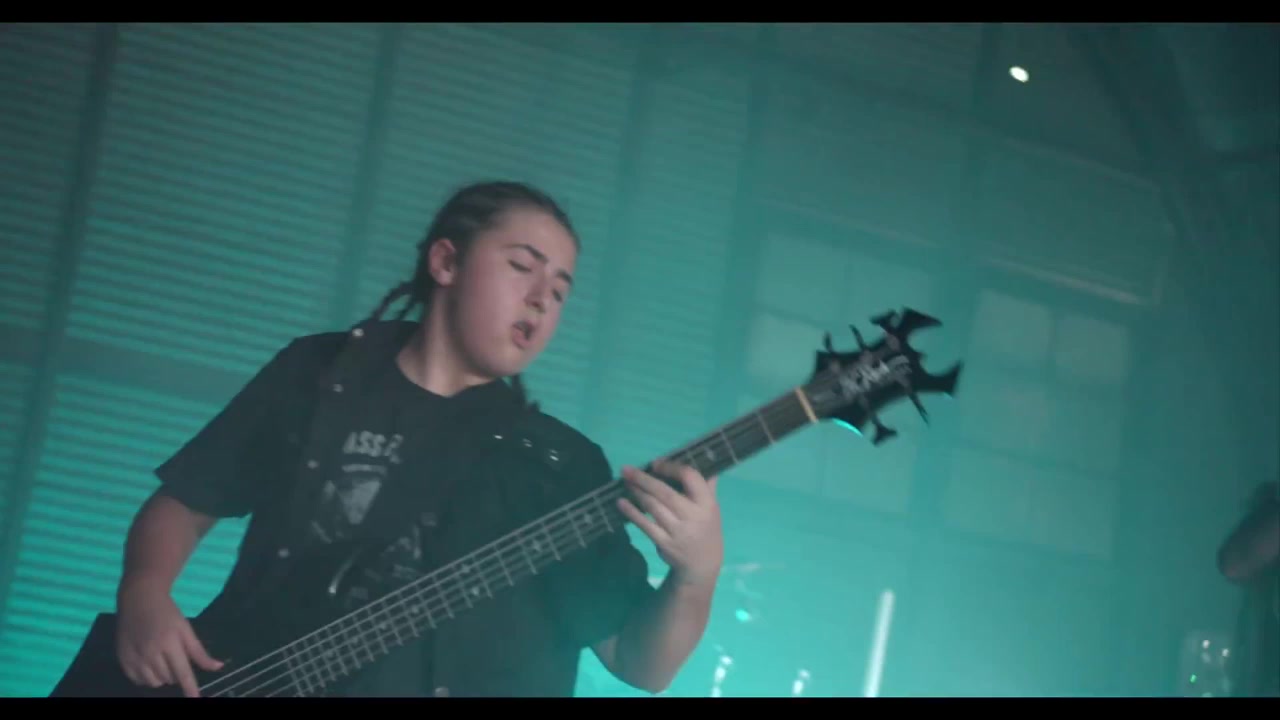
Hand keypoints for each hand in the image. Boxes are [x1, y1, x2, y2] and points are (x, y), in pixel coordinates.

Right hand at [116, 579, 222, 696]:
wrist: (138, 598)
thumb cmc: (167, 612)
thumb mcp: (186, 629)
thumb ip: (199, 652)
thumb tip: (217, 667)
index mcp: (169, 643)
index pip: (182, 673)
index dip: (190, 689)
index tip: (196, 699)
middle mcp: (150, 653)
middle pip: (169, 679)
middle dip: (176, 672)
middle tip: (174, 655)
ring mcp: (134, 657)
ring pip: (153, 682)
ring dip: (162, 676)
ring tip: (162, 658)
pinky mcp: (122, 659)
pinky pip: (138, 680)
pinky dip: (146, 676)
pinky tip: (148, 662)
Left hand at [617, 460, 723, 588]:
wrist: (702, 564)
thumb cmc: (706, 528)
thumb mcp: (712, 506)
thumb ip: (706, 484)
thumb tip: (700, 457)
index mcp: (707, 502)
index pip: (690, 477)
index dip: (671, 468)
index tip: (655, 463)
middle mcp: (693, 515)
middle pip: (665, 493)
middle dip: (644, 479)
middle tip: (626, 469)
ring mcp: (677, 531)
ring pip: (653, 507)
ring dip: (637, 493)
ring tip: (625, 482)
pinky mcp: (664, 542)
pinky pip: (645, 524)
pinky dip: (632, 512)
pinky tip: (621, 502)